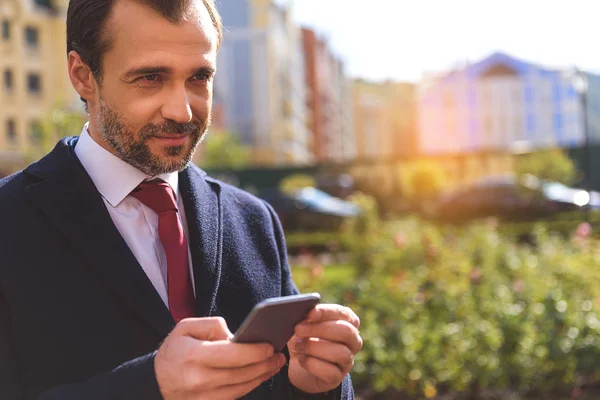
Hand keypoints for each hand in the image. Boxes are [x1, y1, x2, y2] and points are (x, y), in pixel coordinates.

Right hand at [155, 317, 285, 399]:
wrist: (155, 382)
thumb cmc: (174, 351)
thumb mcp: (186, 327)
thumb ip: (212, 325)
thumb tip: (235, 335)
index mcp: (194, 356)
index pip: (233, 355)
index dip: (255, 351)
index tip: (269, 346)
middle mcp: (199, 379)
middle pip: (241, 373)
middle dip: (264, 364)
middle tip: (279, 355)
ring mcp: (203, 397)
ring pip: (242, 388)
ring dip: (261, 376)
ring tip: (274, 365)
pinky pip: (235, 397)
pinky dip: (250, 386)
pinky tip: (259, 375)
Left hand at [287, 304, 361, 393]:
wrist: (299, 365)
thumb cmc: (305, 338)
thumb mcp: (304, 325)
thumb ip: (307, 318)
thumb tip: (303, 315)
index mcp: (348, 322)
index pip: (343, 314)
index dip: (327, 312)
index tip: (310, 313)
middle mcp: (353, 341)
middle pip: (346, 332)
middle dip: (320, 329)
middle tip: (298, 328)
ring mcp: (347, 360)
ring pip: (341, 353)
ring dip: (314, 348)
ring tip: (298, 345)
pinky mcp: (337, 377)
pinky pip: (331, 372)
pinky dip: (313, 364)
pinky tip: (302, 359)